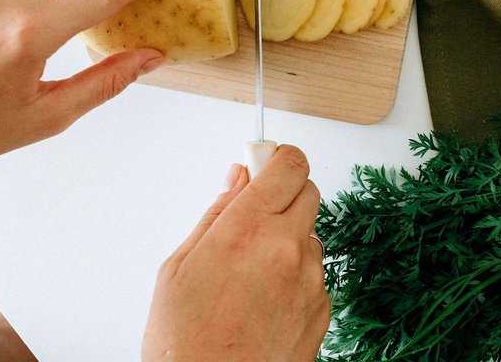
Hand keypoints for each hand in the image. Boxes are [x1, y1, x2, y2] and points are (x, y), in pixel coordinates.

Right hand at [142, 147, 329, 361]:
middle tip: (253, 216)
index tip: (266, 160)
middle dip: (284, 195)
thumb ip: (216, 214)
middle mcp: (287, 249)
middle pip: (308, 191)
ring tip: (250, 274)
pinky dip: (296, 276)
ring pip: (310, 235)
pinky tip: (264, 300)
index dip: (278, 157)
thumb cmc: (184, 344)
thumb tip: (238, 178)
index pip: (288, 164)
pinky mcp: (322, 308)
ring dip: (289, 239)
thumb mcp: (178, 267)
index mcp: (247, 230)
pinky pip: (315, 274)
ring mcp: (310, 280)